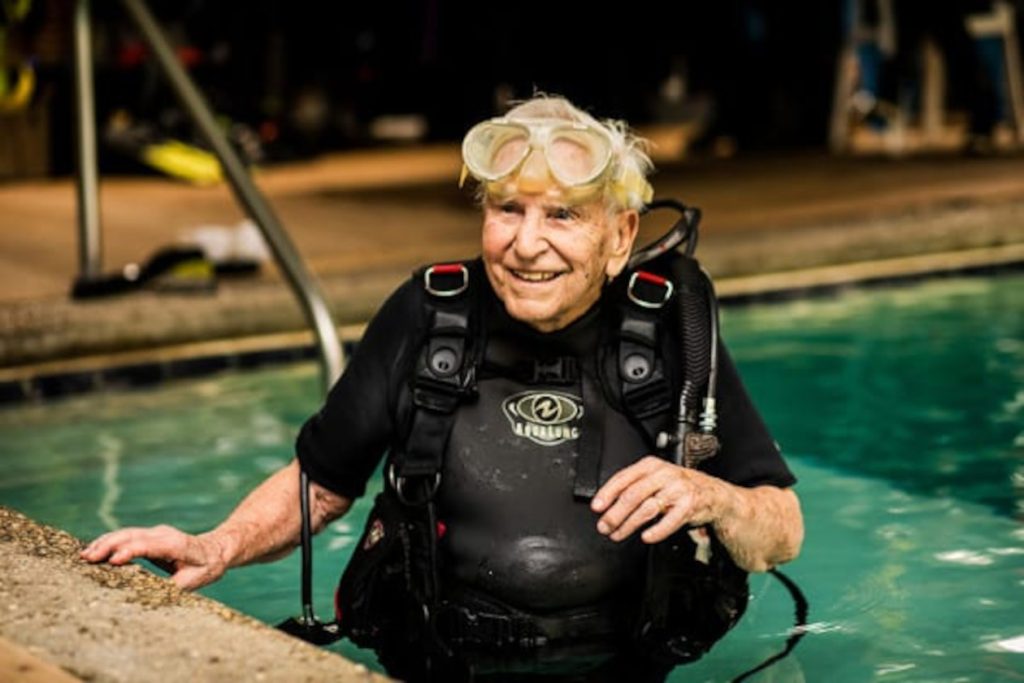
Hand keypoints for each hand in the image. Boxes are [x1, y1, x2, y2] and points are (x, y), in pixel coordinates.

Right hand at [80, 525, 229, 590]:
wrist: (217, 550)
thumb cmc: (206, 568)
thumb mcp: (194, 581)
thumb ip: (173, 586)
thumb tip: (151, 595)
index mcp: (175, 544)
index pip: (148, 545)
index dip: (130, 551)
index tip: (112, 561)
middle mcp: (164, 534)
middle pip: (132, 536)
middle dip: (109, 545)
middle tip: (88, 558)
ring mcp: (157, 533)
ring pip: (127, 533)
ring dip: (105, 542)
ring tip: (85, 554)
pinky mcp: (151, 535)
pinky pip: (128, 536)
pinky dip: (110, 541)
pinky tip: (95, 549)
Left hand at [590, 456, 725, 543]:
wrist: (712, 493)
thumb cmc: (677, 486)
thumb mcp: (654, 478)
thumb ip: (632, 486)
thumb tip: (605, 502)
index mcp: (650, 465)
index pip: (623, 478)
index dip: (607, 493)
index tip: (597, 507)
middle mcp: (664, 474)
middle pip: (633, 495)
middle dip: (615, 513)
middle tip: (604, 526)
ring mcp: (677, 489)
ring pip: (647, 508)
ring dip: (629, 524)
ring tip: (618, 534)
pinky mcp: (689, 504)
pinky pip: (670, 520)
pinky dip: (657, 530)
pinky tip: (646, 537)